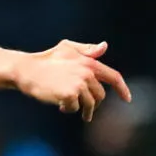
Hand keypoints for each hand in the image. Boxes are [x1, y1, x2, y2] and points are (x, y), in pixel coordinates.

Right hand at [14, 41, 130, 119]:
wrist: (27, 70)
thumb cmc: (46, 59)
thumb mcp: (67, 48)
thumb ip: (86, 49)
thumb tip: (104, 46)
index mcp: (89, 62)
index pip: (113, 76)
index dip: (122, 88)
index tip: (127, 99)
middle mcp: (87, 72)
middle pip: (100, 95)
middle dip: (92, 103)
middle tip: (83, 109)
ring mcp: (79, 83)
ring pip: (89, 104)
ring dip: (81, 109)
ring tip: (68, 107)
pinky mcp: (70, 94)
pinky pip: (75, 108)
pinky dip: (68, 109)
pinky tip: (60, 105)